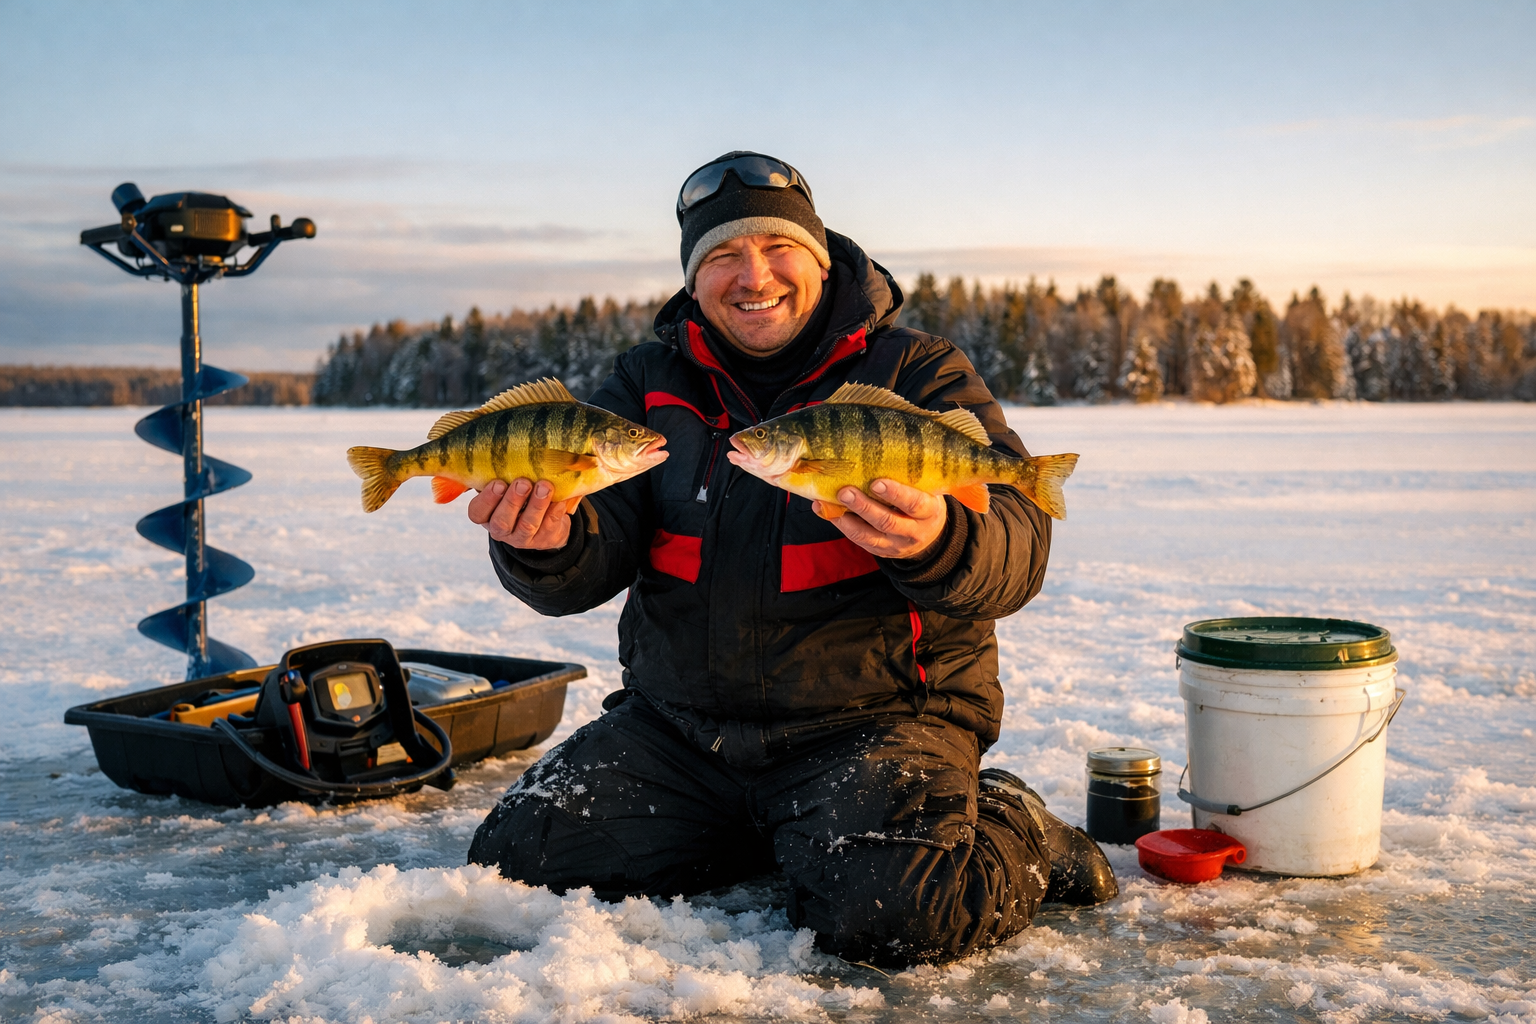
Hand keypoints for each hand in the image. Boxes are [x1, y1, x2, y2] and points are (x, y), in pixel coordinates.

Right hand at [467, 479, 571, 549]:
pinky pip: (549, 526)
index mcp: (486, 515)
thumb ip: (501, 474)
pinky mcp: (543, 539)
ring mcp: (522, 538)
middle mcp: (501, 530)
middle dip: (512, 501)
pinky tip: (559, 499)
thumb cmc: (520, 497)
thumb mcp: (506, 487)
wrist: (544, 522)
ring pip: (527, 525)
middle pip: (501, 521)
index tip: (499, 483)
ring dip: (536, 505)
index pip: (477, 512)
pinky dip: (554, 511)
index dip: (487, 500)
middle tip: (523, 483)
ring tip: (544, 487)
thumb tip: (504, 446)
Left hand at [817, 479, 946, 559]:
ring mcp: (894, 544)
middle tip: (845, 491)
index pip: (914, 503)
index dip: (896, 493)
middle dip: (864, 506)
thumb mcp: (927, 492)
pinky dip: (840, 524)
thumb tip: (877, 455)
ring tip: (828, 500)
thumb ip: (910, 480)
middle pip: (887, 521)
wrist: (929, 537)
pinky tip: (825, 509)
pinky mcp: (879, 550)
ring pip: (868, 535)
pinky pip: (858, 539)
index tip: (877, 482)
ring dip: (846, 518)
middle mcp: (913, 532)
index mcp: (929, 512)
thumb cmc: (924, 503)